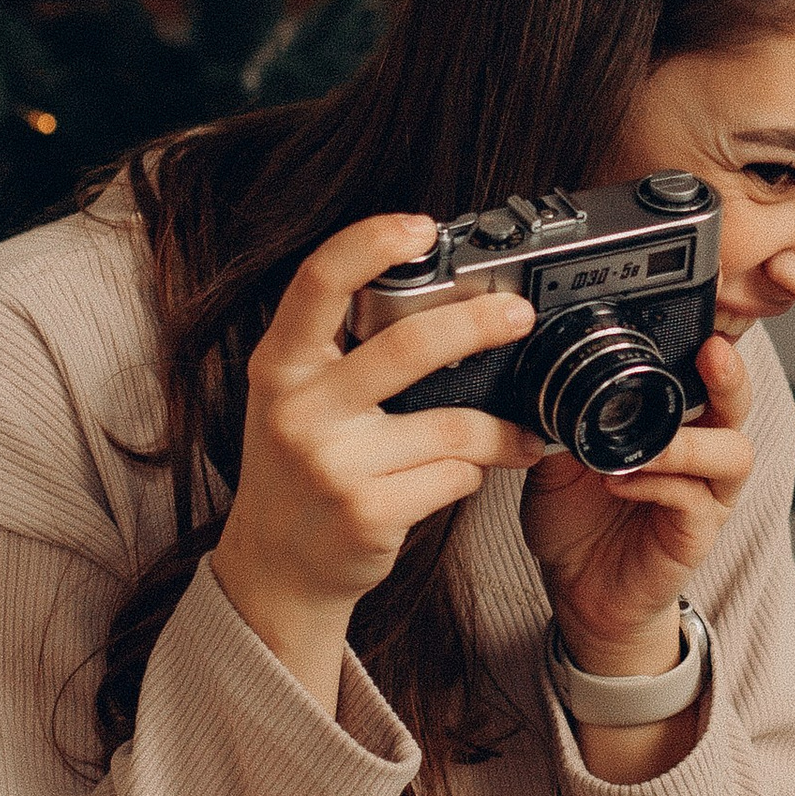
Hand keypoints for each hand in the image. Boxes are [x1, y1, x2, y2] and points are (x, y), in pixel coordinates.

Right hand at [211, 217, 547, 707]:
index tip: (423, 226)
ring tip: (518, 434)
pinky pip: (453, 477)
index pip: (318, 282)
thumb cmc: (300, 468)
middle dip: (479, 324)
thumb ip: (342, 348)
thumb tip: (441, 292)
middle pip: (409, 346)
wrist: (275, 569)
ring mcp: (332, 464)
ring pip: (451, 426)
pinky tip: (463, 478)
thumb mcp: (297, 396)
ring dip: (498, 432)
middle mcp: (299, 409)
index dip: (371, 242)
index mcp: (280, 365)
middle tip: (518, 315)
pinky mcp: (367, 513)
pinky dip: (470, 475)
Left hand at [521, 328, 754, 676]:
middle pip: (738, 403)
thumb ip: (561, 420)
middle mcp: (700, 450)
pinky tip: (619, 480)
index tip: (700, 317)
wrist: (578, 591)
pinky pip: (693, 500)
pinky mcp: (697, 531)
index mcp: (672, 421)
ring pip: (732, 452)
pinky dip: (658, 484)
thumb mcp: (555, 460)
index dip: (709, 343)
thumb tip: (540, 378)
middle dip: (730, 376)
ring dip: (690, 441)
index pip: (701, 372)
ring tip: (650, 442)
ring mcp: (705, 492)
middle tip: (712, 353)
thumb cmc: (578, 521)